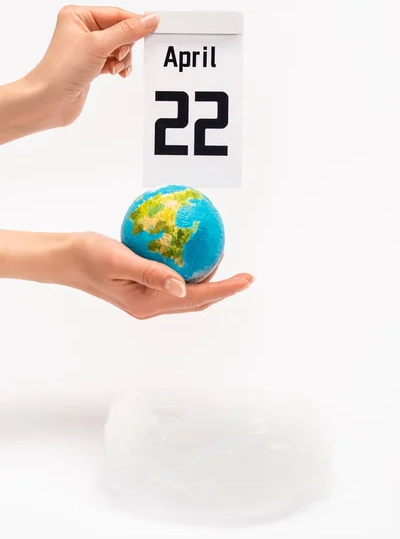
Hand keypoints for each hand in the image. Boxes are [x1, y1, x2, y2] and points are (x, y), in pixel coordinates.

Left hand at [25, 5, 158, 127]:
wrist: (50, 100)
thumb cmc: (64, 69)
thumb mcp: (99, 45)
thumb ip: (127, 31)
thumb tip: (149, 19)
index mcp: (78, 15)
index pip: (116, 14)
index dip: (134, 23)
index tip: (153, 29)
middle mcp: (81, 29)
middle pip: (119, 31)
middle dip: (125, 46)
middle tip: (120, 57)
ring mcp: (86, 48)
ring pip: (118, 47)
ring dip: (123, 58)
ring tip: (116, 68)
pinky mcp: (90, 65)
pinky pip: (113, 60)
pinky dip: (118, 66)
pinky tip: (117, 73)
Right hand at [67, 232, 253, 318]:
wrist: (66, 259)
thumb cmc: (88, 256)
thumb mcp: (118, 260)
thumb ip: (151, 273)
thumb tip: (184, 286)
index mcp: (147, 304)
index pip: (195, 297)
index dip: (225, 289)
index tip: (247, 279)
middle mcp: (150, 306)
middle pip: (196, 301)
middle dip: (224, 291)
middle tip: (246, 276)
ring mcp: (146, 300)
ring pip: (187, 295)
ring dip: (209, 284)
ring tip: (225, 266)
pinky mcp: (142, 289)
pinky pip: (174, 284)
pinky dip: (190, 275)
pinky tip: (194, 257)